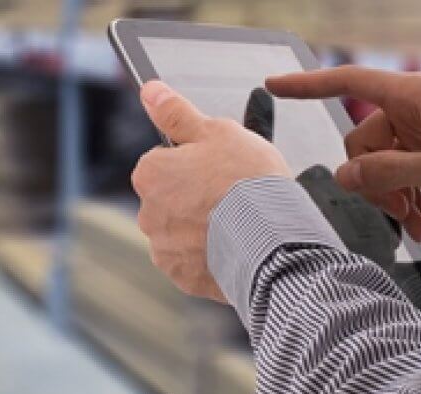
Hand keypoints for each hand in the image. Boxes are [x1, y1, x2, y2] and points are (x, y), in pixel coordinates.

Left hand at [132, 81, 291, 302]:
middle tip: (232, 194)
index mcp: (150, 173)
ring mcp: (164, 248)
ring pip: (182, 230)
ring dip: (202, 226)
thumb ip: (177, 113)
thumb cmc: (247, 180)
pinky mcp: (182, 276)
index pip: (163, 160)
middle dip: (195, 195)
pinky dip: (209, 255)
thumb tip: (149, 91)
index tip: (218, 167)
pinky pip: (193, 261)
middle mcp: (147, 212)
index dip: (194, 161)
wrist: (272, 241)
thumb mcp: (216, 131)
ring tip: (239, 222)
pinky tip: (234, 246)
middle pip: (171, 197)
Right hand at [266, 66, 420, 240]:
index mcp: (414, 96)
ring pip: (378, 164)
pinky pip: (397, 173)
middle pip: (362, 142)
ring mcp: (420, 131)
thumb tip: (346, 175)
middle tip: (397, 210)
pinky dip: (405, 199)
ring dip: (391, 196)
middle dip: (373, 181)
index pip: (350, 83)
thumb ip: (392, 172)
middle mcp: (412, 109)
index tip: (275, 84)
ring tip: (416, 222)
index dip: (310, 84)